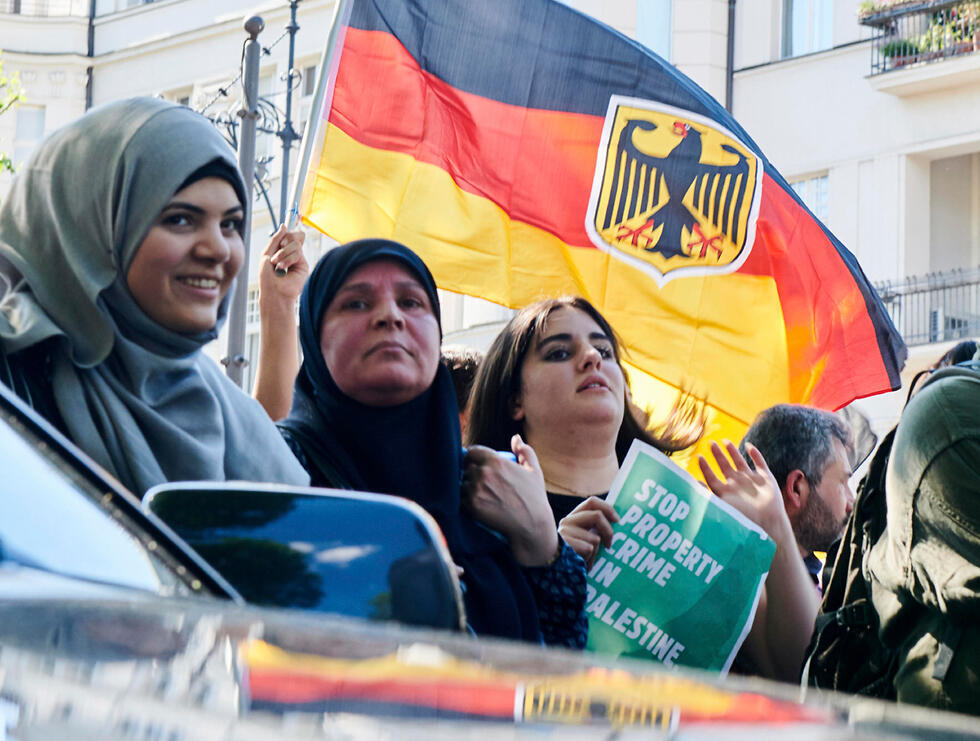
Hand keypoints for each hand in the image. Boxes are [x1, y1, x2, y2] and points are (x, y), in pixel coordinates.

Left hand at [259, 224, 308, 309]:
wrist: (273, 291)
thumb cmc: (267, 277)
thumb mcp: (266, 254)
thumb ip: (275, 239)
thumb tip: (284, 225)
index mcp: (281, 250)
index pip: (289, 235)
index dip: (288, 233)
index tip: (284, 235)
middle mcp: (291, 253)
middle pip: (295, 235)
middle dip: (285, 240)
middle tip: (280, 247)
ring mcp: (298, 259)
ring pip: (296, 244)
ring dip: (283, 253)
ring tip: (277, 264)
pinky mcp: (303, 265)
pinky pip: (298, 253)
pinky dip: (288, 259)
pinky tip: (282, 268)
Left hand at [461, 435, 558, 566]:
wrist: (531, 525)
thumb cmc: (534, 497)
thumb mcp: (534, 471)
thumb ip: (524, 451)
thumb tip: (516, 438)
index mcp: (495, 461)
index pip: (472, 452)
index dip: (472, 457)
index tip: (475, 464)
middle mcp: (483, 473)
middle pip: (465, 468)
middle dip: (469, 473)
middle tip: (476, 482)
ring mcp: (475, 489)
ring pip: (462, 484)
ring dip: (466, 488)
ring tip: (476, 494)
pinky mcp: (471, 506)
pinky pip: (460, 499)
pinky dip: (465, 502)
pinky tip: (474, 505)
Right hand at [559, 496, 618, 568]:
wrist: (555, 570)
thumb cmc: (575, 555)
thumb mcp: (585, 538)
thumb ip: (595, 528)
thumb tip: (616, 521)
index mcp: (574, 517)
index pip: (592, 502)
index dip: (607, 508)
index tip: (617, 521)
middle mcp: (568, 521)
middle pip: (597, 515)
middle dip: (608, 531)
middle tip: (609, 545)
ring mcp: (566, 532)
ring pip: (595, 537)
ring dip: (595, 551)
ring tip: (587, 559)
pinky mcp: (566, 544)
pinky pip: (589, 548)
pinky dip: (589, 558)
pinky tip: (581, 563)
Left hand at [698, 440, 793, 546]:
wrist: (769, 523)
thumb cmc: (745, 518)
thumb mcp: (722, 505)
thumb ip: (707, 494)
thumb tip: (692, 483)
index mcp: (726, 492)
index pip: (711, 477)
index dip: (705, 467)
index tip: (698, 456)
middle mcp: (737, 485)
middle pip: (724, 466)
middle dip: (718, 455)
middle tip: (710, 443)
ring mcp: (751, 481)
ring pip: (740, 462)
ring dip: (733, 452)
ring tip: (725, 441)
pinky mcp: (766, 479)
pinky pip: (760, 463)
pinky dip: (755, 454)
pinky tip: (749, 446)